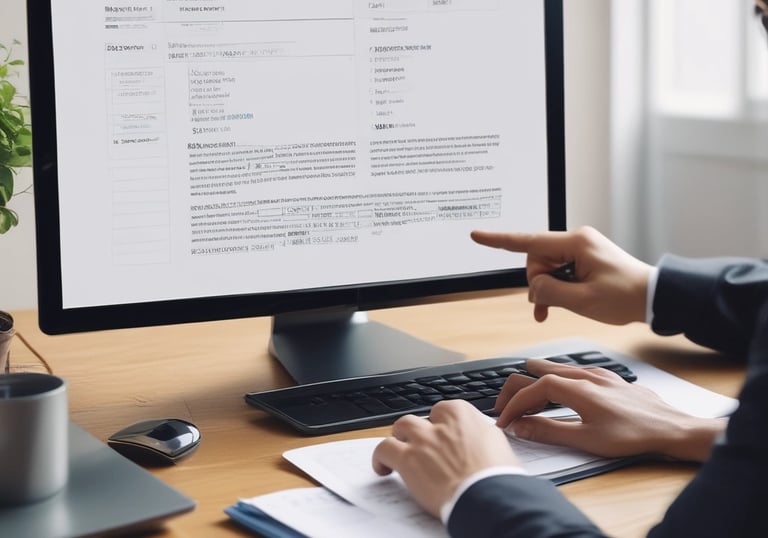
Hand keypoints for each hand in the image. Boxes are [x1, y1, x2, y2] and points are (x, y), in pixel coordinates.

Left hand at [372, 400, 518, 517]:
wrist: (488, 497)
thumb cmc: (497, 476)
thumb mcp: (498, 444)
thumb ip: (482, 434)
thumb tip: (479, 435)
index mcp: (463, 415)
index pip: (446, 409)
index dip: (442, 424)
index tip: (444, 434)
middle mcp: (440, 423)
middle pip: (422, 417)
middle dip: (421, 429)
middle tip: (423, 444)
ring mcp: (422, 439)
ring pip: (401, 426)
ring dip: (400, 437)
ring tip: (400, 449)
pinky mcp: (407, 459)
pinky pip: (384, 449)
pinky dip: (380, 457)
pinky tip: (383, 467)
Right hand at [471, 226, 651, 323]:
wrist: (654, 298)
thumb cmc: (625, 297)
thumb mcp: (582, 300)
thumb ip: (549, 292)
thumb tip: (532, 288)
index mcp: (576, 243)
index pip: (528, 242)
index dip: (498, 240)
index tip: (477, 235)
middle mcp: (576, 240)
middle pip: (536, 261)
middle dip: (538, 284)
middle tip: (551, 305)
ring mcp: (580, 249)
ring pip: (545, 269)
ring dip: (547, 289)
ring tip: (560, 308)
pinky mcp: (583, 258)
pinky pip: (558, 272)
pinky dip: (555, 289)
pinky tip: (556, 305)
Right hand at [494, 359, 725, 461]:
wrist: (671, 428)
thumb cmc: (633, 435)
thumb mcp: (586, 439)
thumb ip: (549, 431)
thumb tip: (521, 426)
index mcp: (575, 389)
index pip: (530, 390)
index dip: (512, 405)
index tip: (504, 420)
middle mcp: (584, 376)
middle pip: (537, 373)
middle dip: (516, 390)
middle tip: (505, 407)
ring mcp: (598, 375)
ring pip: (556, 368)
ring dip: (534, 381)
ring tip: (523, 394)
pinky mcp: (609, 379)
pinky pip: (574, 370)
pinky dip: (556, 378)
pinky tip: (560, 386)